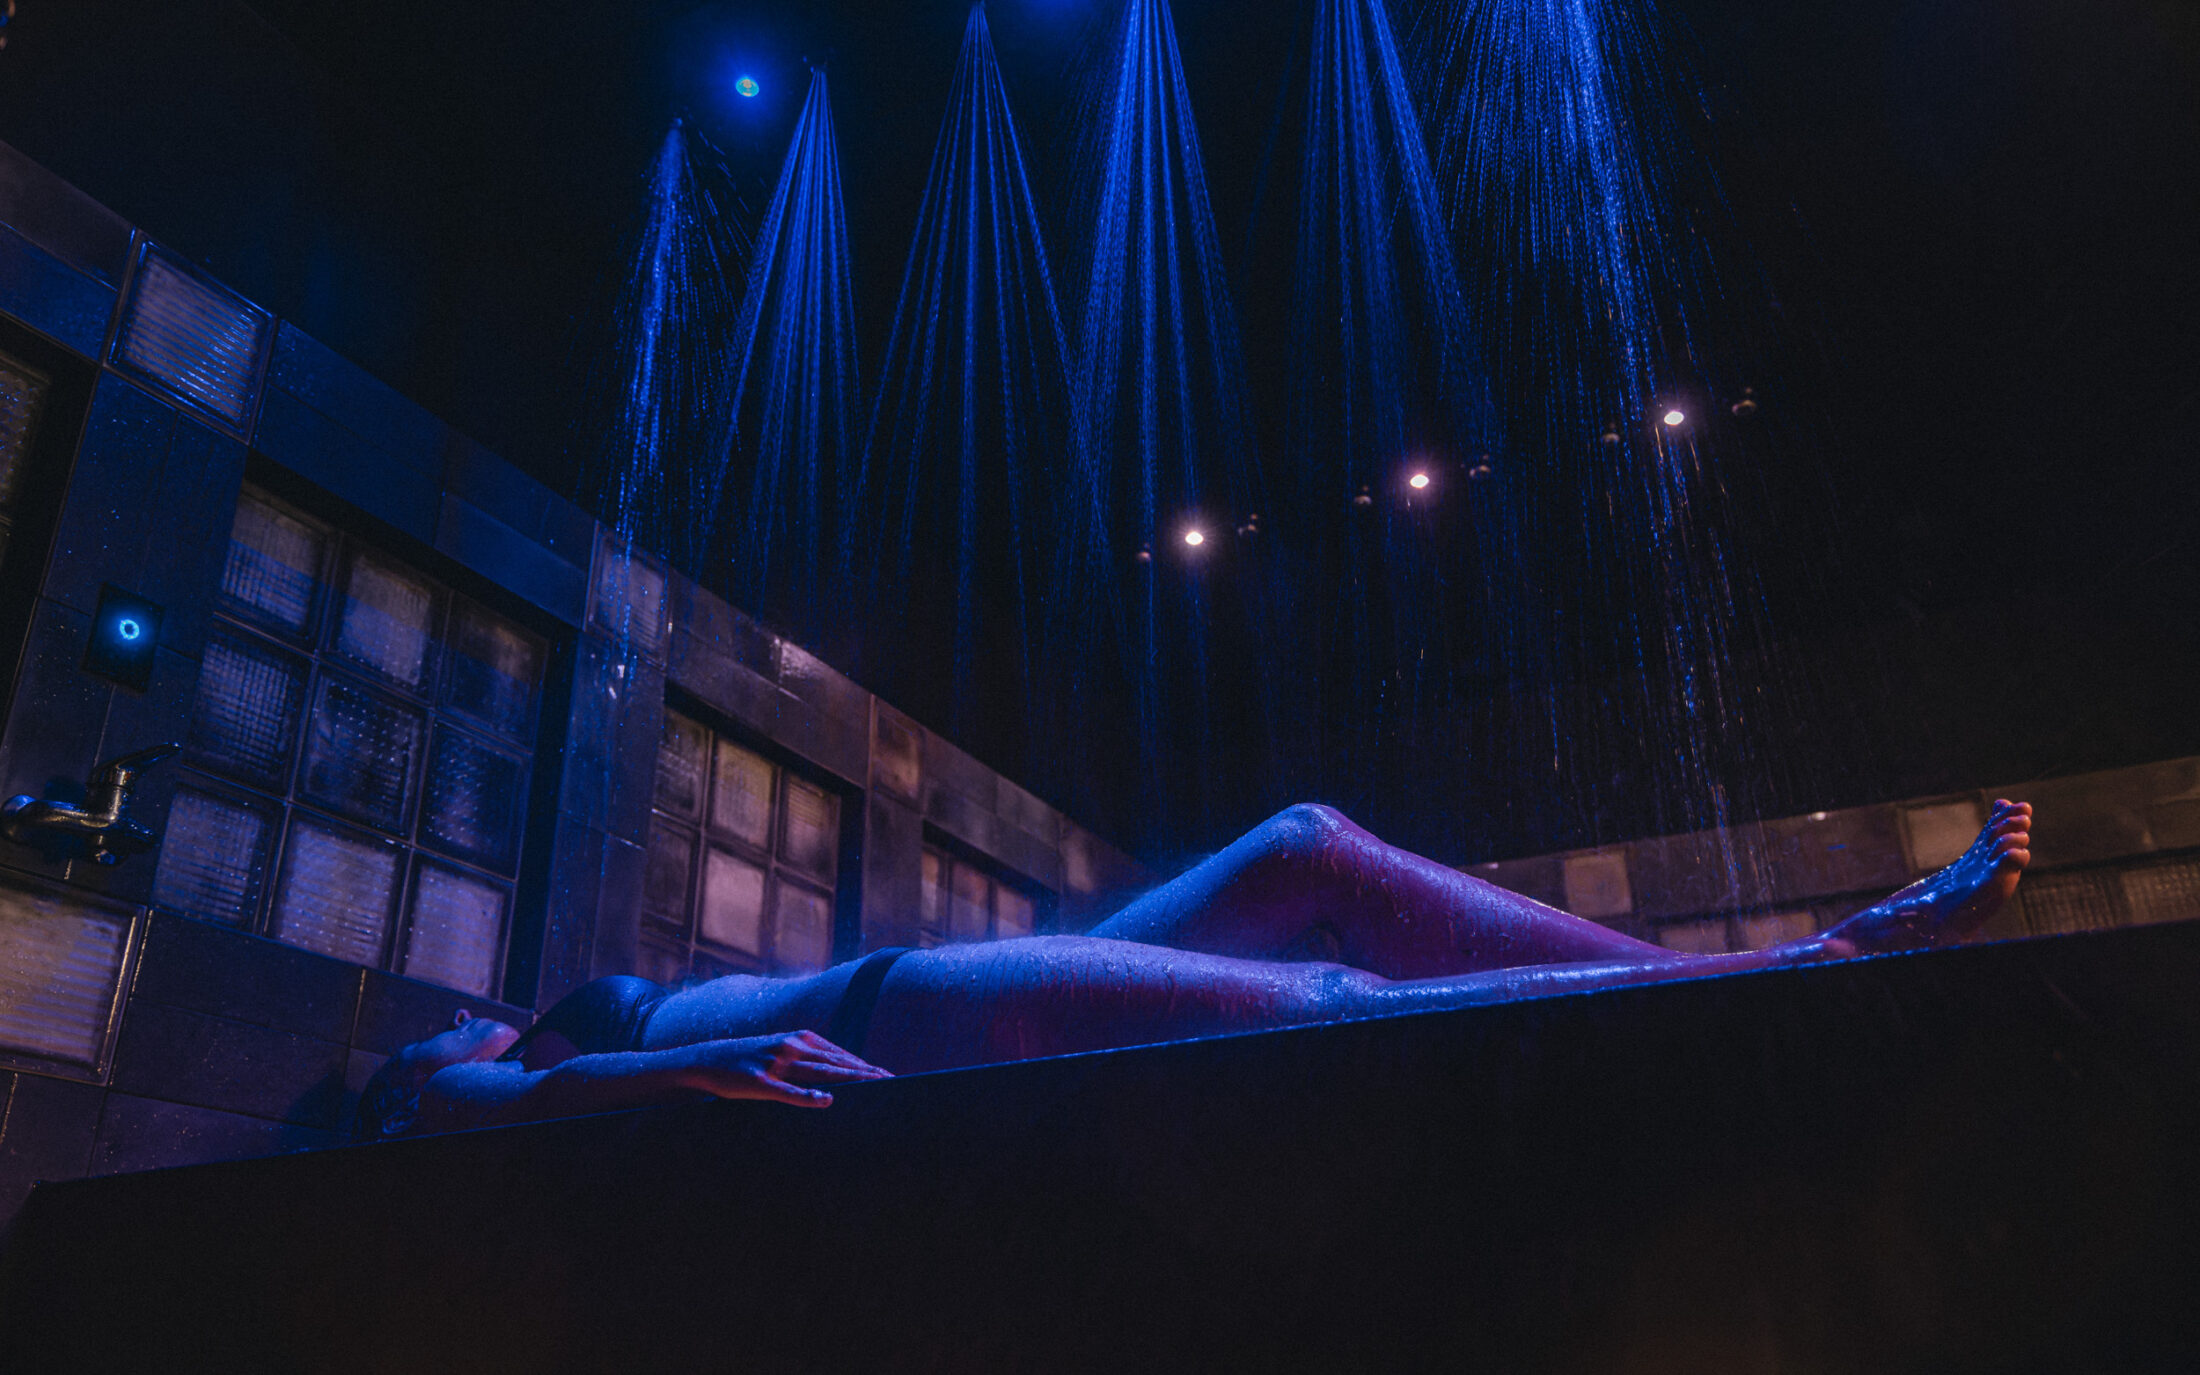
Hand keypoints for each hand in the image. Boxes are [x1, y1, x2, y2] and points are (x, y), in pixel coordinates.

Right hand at [678, 1031, 890, 1107]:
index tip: (889, 1074)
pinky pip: (787, 1091)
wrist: (706, 1059)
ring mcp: (775, 1063)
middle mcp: (791, 1047)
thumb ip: (807, 1059)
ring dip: (849, 1079)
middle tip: (893, 1081)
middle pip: (836, 1062)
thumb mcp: (780, 1052)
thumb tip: (835, 1073)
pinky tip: (826, 1101)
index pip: (839, 1054)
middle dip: (866, 1072)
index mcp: (799, 1039)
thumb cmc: (749, 1059)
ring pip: (819, 1073)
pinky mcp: (759, 1082)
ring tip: (874, 1086)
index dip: (865, 1065)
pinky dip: (808, 1096)